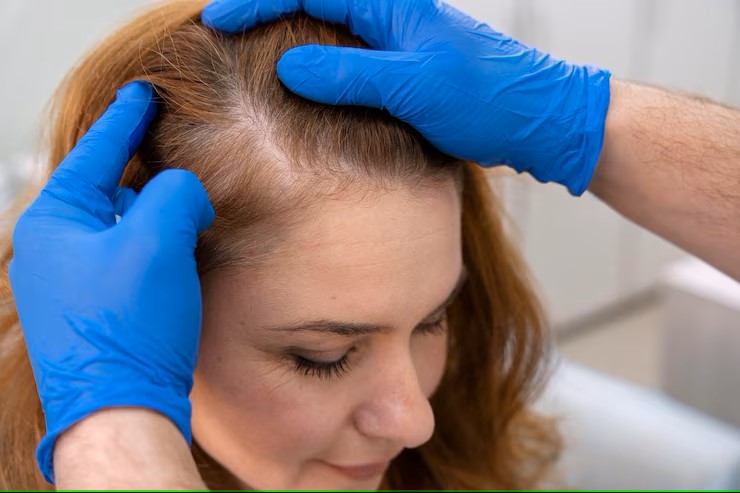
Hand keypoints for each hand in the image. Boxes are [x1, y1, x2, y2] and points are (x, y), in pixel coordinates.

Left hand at [8, 80, 214, 482]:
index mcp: (54, 221)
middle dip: (142, 171)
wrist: (121, 408)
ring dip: (152, 212)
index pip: (95, 152)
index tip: (143, 93)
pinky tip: (175, 248)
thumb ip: (174, 193)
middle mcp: (54, 248)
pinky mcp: (96, 305)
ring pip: (119, 223)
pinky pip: (125, 255)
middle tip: (169, 149)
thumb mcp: (156, 241)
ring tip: (181, 204)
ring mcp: (72, 279)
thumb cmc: (127, 327)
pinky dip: (153, 243)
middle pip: (106, 187)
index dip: (125, 118)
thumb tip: (184, 190)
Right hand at [202, 0, 610, 194]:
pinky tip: (297, 79)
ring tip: (244, 50)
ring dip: (285, 32)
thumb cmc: (485, 98)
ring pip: (325, 25)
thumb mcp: (412, 87)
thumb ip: (347, 74)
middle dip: (264, 8)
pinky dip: (314, 59)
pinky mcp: (401, 65)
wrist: (536, 117)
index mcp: (389, 5)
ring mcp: (395, 39)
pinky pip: (345, 52)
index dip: (255, 2)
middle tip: (221, 28)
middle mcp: (389, 13)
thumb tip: (285, 64)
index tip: (215, 20)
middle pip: (311, 0)